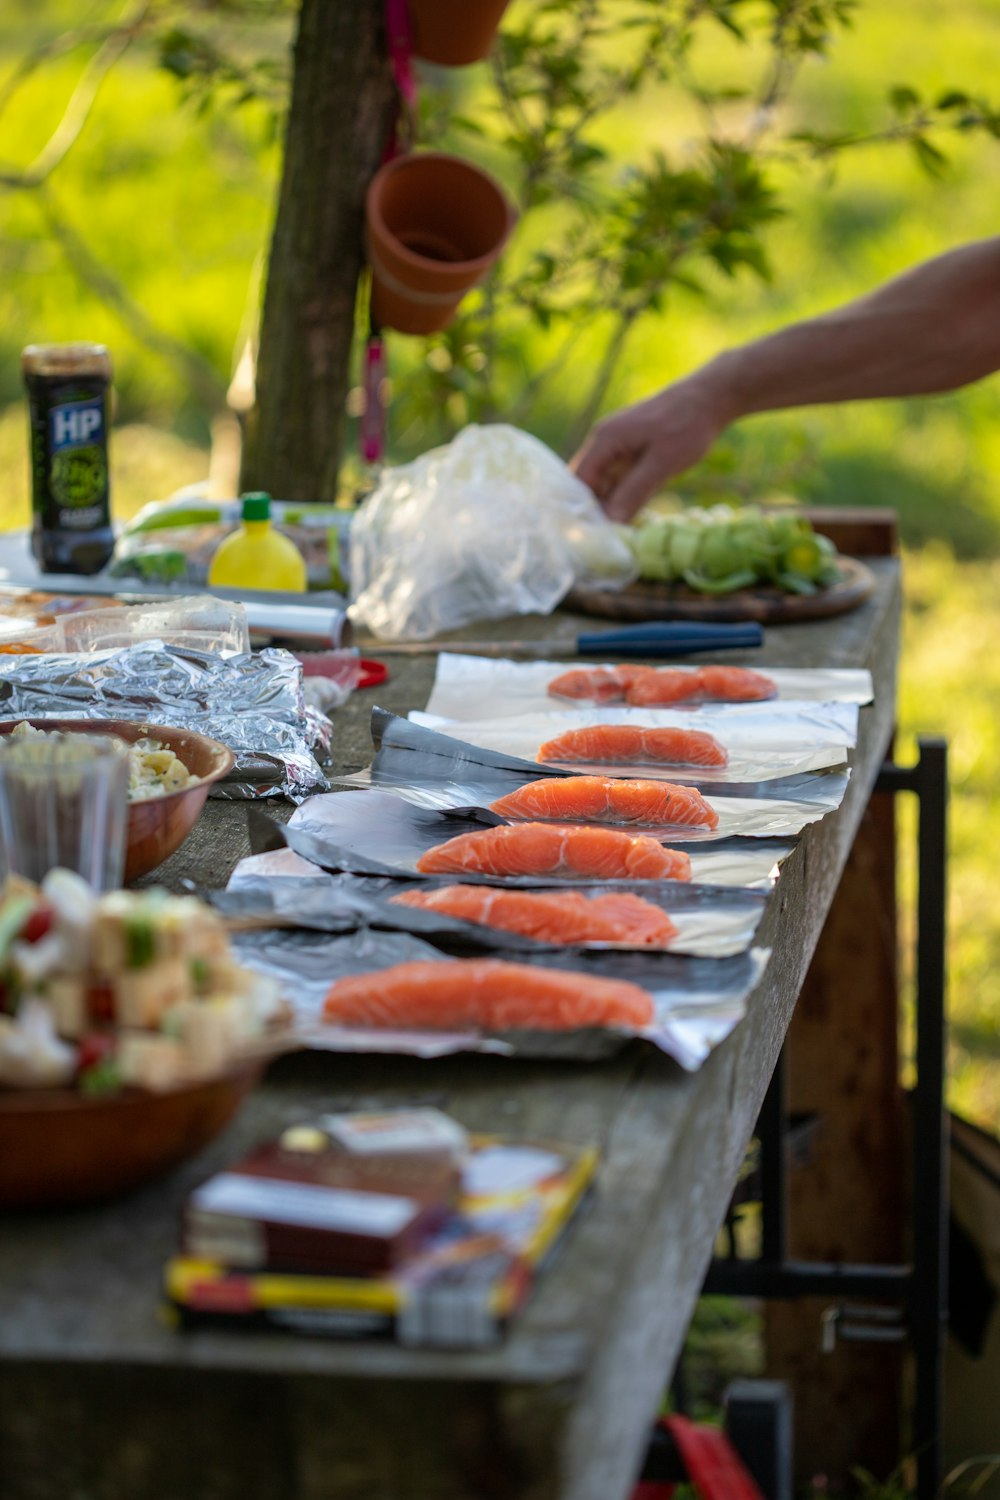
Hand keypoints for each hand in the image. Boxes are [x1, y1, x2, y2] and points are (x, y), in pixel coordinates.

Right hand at [571, 372, 732, 521]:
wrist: (710, 398)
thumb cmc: (687, 427)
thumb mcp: (662, 464)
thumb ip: (634, 492)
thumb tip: (611, 521)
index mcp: (605, 440)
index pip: (579, 480)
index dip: (582, 508)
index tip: (591, 534)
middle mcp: (604, 440)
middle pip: (588, 482)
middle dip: (596, 508)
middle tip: (608, 538)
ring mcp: (617, 444)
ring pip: (604, 481)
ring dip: (611, 503)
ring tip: (620, 531)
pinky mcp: (631, 448)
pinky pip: (619, 476)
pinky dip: (623, 494)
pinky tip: (633, 514)